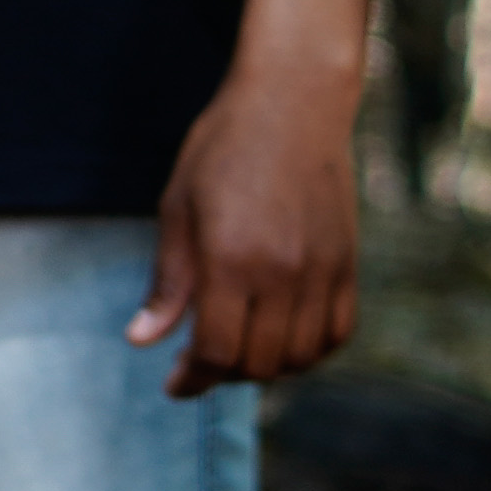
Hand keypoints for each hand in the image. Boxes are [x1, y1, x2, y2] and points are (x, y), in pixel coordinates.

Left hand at [133, 68, 362, 396]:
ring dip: (266, 367)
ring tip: (237, 350)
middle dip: (224, 375)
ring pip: (300, 356)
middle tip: (199, 364)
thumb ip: (168, 282)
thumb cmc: (222, 149)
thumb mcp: (177, 209)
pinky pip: (337, 332)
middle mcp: (285, 272)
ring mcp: (324, 270)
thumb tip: (142, 340)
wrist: (293, 104)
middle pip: (259, 362)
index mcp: (233, 260)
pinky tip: (282, 341)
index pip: (217, 350)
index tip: (176, 386)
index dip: (194, 378)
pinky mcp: (348, 264)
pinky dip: (310, 351)